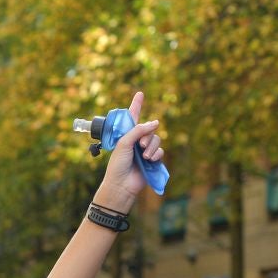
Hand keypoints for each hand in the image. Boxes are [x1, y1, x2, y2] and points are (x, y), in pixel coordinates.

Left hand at [95, 91, 163, 211]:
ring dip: (151, 147)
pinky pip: (160, 151)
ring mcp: (145, 150)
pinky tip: (149, 161)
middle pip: (149, 129)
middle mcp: (136, 141)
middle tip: (139, 146)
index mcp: (126, 135)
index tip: (139, 93)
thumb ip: (138, 130)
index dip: (136, 105)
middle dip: (146, 136)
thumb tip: (156, 122)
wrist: (122, 184)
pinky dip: (156, 155)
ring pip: (156, 140)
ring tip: (144, 156)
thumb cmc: (118, 164)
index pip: (132, 117)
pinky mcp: (152, 160)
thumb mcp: (124, 143)